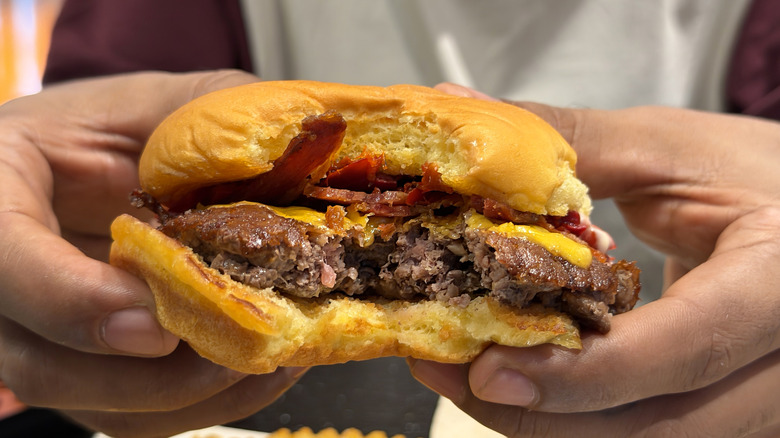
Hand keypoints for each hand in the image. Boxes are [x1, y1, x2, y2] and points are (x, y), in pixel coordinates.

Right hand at [0, 71, 307, 436]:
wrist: (110, 161)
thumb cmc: (127, 125)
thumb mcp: (163, 102)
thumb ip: (209, 113)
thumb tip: (276, 150)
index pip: (2, 259)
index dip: (70, 301)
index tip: (156, 322)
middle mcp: (3, 274)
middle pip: (33, 361)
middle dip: (140, 375)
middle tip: (233, 352)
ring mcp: (37, 329)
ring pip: (83, 401)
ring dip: (179, 397)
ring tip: (264, 361)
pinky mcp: (82, 363)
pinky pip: (124, 412)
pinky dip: (194, 405)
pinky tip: (255, 372)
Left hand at [409, 83, 779, 436]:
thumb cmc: (750, 169)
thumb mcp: (667, 147)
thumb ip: (566, 146)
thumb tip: (457, 110)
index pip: (686, 348)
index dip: (582, 372)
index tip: (487, 369)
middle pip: (656, 427)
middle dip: (538, 414)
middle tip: (445, 368)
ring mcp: (758, 400)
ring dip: (545, 421)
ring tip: (462, 372)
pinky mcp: (725, 408)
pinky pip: (641, 428)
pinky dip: (572, 412)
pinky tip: (518, 375)